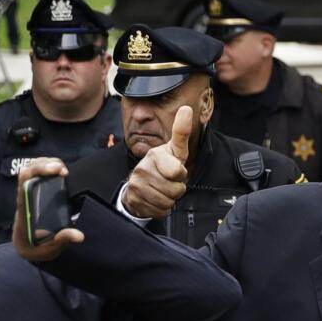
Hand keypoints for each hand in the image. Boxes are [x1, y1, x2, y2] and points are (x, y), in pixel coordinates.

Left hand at [12, 158, 83, 261]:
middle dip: (44, 164)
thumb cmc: (36, 246)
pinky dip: (47, 166)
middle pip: (27, 170)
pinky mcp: (34, 191)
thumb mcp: (49, 247)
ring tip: (62, 168)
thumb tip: (79, 235)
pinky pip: (36, 172)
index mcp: (25, 208)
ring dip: (46, 162)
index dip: (38, 172)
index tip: (56, 172)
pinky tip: (59, 169)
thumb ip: (62, 239)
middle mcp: (24, 197)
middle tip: (63, 170)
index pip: (24, 183)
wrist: (26, 247)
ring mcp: (28, 192)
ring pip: (31, 167)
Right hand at [121, 105, 192, 219]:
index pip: (177, 172)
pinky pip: (160, 211)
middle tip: (169, 182)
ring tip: (163, 190)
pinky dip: (162, 208)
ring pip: (168, 202)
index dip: (181, 174)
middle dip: (177, 189)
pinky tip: (156, 199)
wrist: (139, 184)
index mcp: (154, 155)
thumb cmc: (163, 166)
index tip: (176, 170)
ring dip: (170, 199)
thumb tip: (187, 108)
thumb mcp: (175, 150)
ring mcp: (136, 185)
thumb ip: (181, 132)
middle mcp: (142, 169)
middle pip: (175, 190)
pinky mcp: (134, 201)